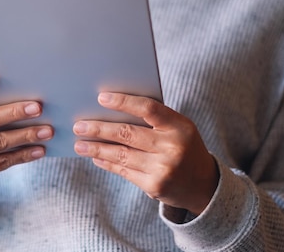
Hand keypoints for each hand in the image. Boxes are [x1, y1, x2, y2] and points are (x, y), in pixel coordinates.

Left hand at [73, 92, 217, 215]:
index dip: (123, 102)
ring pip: (121, 155)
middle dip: (99, 129)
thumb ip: (153, 118)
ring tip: (79, 144)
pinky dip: (106, 162)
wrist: (204, 185)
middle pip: (127, 134)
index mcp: (180, 126)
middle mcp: (172, 148)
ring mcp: (163, 169)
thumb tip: (109, 108)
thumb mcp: (178, 127)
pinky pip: (123, 171)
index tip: (101, 97)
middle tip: (79, 125)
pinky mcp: (154, 186)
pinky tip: (95, 157)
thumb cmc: (183, 146)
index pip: (148, 108)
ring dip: (96, 148)